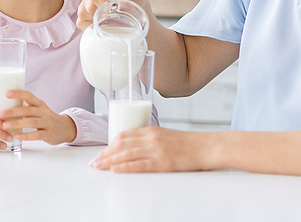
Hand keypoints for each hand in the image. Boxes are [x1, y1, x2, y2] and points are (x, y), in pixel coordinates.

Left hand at [0, 90, 76, 145]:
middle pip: (27, 110)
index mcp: (40, 104)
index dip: (18, 93)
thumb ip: (25, 109)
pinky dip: (26, 136)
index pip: (29, 96)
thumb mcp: (38, 110)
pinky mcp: (49, 134)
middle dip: (12, 112)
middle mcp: (44, 112)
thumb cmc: (46, 119)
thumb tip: (4, 107)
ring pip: (31, 122)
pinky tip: (17, 136)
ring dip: (17, 123)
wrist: (65, 128)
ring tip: (4, 126)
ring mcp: (47, 123)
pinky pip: (37, 135)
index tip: (6, 93)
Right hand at [76, 0, 151, 29]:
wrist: (135, 8)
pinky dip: (90, 25)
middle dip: (100, 13)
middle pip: (88, 4)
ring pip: (82, 13)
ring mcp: (86, 1)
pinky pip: (80, 22)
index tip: (110, 10)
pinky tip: (100, 23)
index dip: (101, 3)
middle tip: (112, 16)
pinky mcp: (84, 12)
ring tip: (107, 19)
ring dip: (95, 19)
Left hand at [90, 126, 212, 172]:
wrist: (206, 147)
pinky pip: (140, 165)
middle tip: (94, 162)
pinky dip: (125, 167)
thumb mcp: (165, 136)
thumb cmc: (187, 143)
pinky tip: (115, 170)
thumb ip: (149, 139)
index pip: (123, 135)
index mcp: (151, 130)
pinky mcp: (163, 162)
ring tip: (99, 167)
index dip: (109, 145)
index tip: (100, 152)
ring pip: (126, 154)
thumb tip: (133, 147)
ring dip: (109, 161)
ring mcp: (157, 150)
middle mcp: (151, 138)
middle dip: (105, 154)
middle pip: (121, 145)